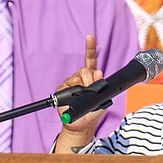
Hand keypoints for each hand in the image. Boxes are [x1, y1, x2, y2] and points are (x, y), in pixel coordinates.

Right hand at [54, 35, 105, 152]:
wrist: (80, 125)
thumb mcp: (102, 102)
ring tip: (81, 97)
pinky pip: (67, 86)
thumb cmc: (92, 113)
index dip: (90, 48)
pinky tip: (71, 99)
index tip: (89, 37)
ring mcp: (70, 83)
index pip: (90, 60)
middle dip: (90, 79)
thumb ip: (101, 89)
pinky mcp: (61, 89)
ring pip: (77, 76)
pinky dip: (71, 92)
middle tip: (90, 90)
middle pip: (85, 69)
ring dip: (82, 86)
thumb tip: (98, 73)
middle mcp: (80, 78)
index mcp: (91, 78)